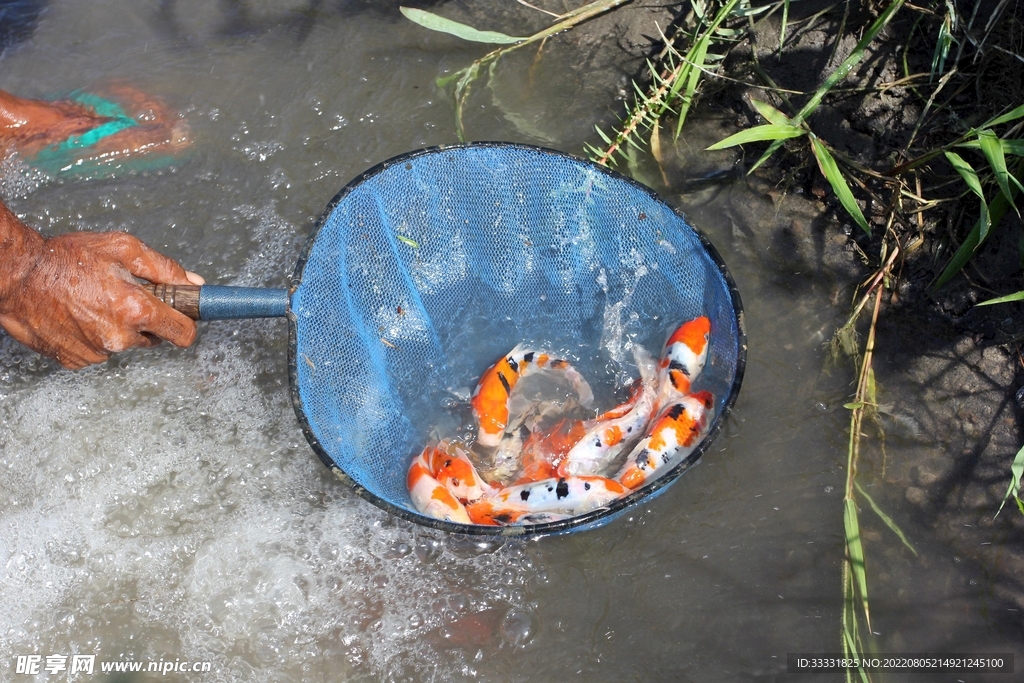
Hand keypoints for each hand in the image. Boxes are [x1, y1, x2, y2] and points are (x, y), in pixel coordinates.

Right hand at [0, 206, 202, 368]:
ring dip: (117, 326)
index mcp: (135, 310)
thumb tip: (193, 284)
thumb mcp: (123, 249)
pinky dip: (94, 335)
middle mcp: (118, 337)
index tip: (183, 315)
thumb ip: (164, 269)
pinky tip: (78, 315)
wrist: (16, 275)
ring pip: (124, 343)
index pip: (184, 333)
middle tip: (123, 295)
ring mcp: (96, 352)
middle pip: (153, 338)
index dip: (186, 321)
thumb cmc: (65, 257)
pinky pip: (99, 350)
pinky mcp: (76, 361)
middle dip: (146, 319)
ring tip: (93, 301)